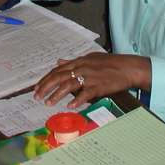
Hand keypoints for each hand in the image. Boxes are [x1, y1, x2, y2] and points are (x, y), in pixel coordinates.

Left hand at [33, 53, 150, 108]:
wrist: (128, 68)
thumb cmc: (110, 63)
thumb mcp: (90, 58)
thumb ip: (73, 61)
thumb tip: (59, 62)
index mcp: (79, 61)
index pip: (57, 70)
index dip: (46, 79)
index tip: (36, 87)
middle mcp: (82, 68)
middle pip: (59, 77)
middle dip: (46, 87)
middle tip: (37, 97)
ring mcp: (90, 77)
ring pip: (68, 85)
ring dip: (57, 95)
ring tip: (48, 103)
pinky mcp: (98, 86)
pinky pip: (85, 94)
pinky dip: (77, 100)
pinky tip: (70, 106)